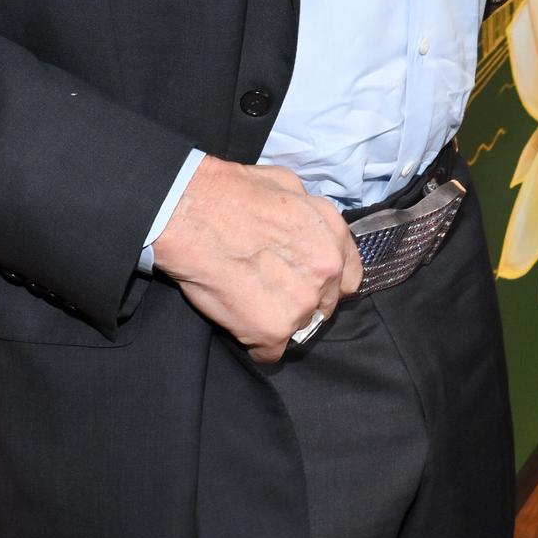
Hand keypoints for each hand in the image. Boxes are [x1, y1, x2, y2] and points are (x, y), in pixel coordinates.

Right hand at [153, 156, 360, 363]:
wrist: (190, 213)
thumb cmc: (231, 193)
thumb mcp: (287, 185)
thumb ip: (308, 215)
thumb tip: (307, 228)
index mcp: (332, 236)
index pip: (348, 279)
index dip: (325, 284)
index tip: (304, 283)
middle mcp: (326, 272)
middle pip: (323, 307)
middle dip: (300, 302)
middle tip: (268, 290)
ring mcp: (301, 304)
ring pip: (297, 328)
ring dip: (277, 321)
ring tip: (247, 301)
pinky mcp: (272, 330)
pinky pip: (270, 353)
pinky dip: (254, 342)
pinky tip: (238, 320)